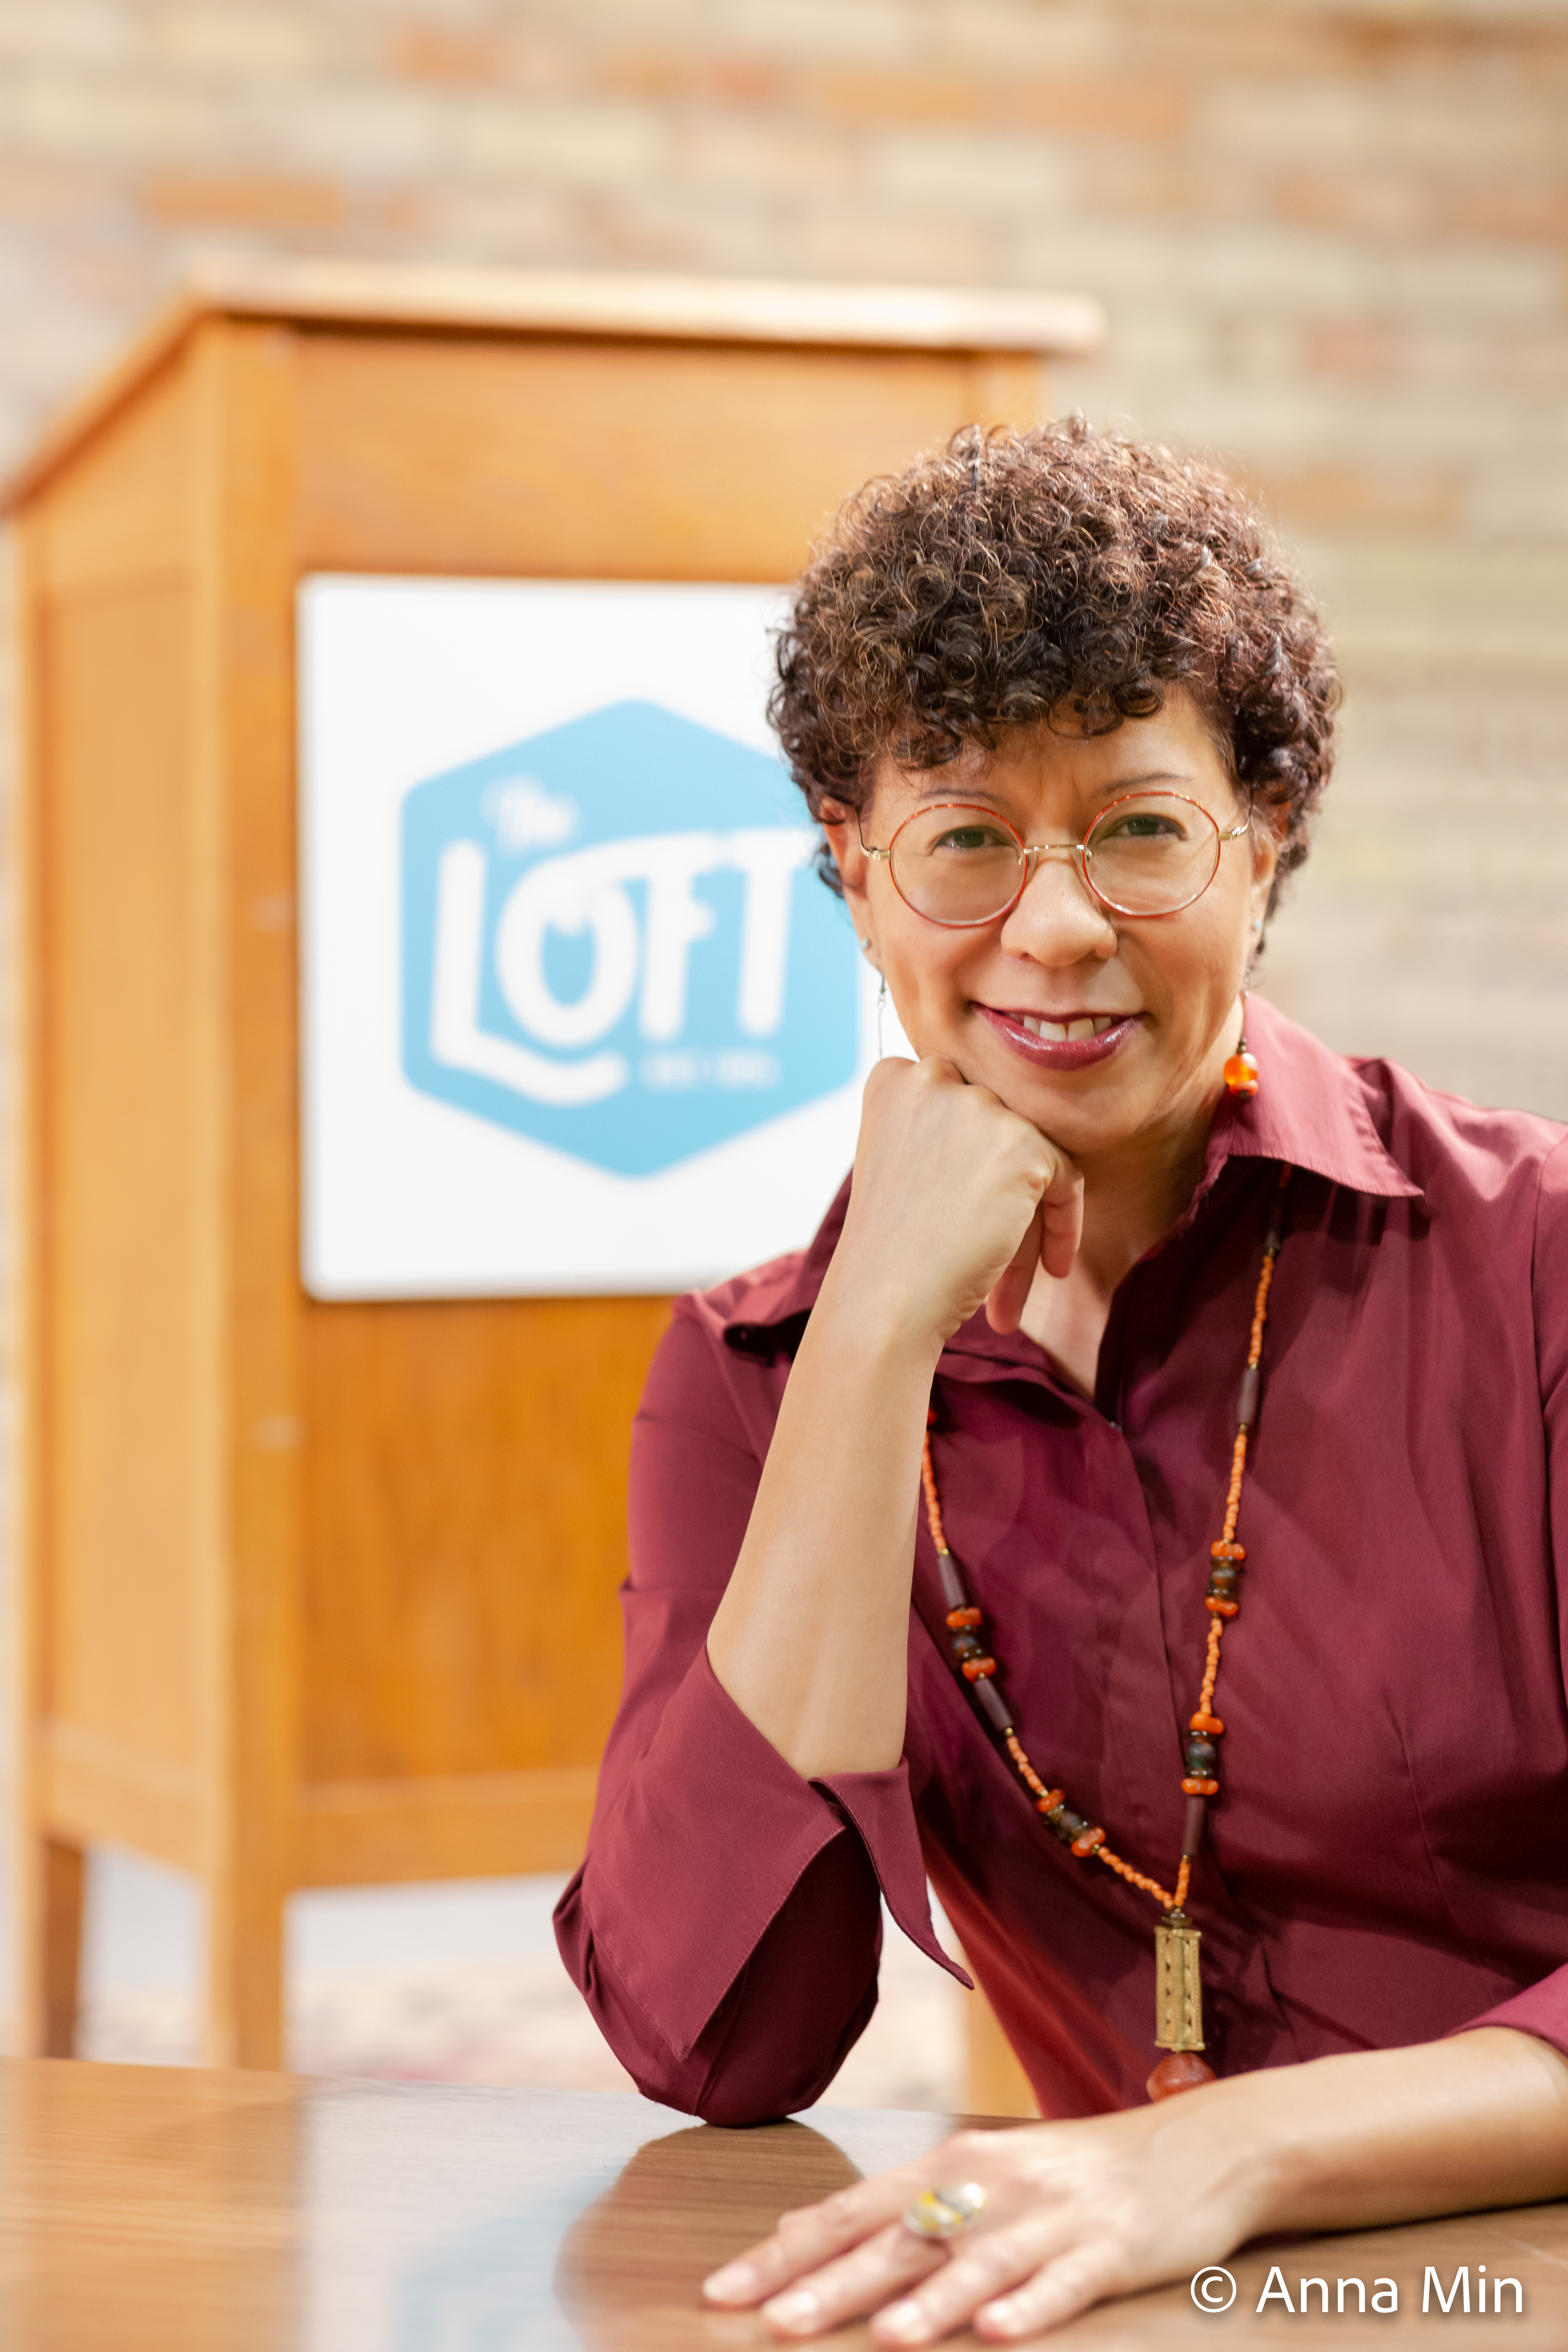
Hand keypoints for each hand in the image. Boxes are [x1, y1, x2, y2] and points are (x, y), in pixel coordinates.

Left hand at [702, 2095, 1261, 2343]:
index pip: (850, 2210)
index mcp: (952, 2164)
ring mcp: (1052, 2216)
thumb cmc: (1074, 2173)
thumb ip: (902, 2205)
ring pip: (976, 2262)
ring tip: (879, 2337)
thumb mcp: (981, 2175)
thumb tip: (806, 2230)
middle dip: (831, 2283)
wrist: (1195, 2147)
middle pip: (898, 2238)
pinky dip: (1028, 2307)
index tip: (725, 2290)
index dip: (786, 2251)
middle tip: (770, 2324)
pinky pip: (1062, 2284)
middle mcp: (992, 2184)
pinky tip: (997, 2333)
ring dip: (926, 2302)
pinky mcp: (1109, 2248)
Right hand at [824, 1056, 1083, 1353]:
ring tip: (1015, 1286)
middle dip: (1003, 1192)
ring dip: (1030, 1222)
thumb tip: (999, 1132)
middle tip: (995, 1249)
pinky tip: (1051, 1269)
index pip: (960, 1101)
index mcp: (894, 1080)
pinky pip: (1066, 1180)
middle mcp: (934, 1077)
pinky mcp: (1023, 1145)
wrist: (885, 1299)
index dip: (971, 1157)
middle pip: (998, 1130)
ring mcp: (980, 1108)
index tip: (966, 1205)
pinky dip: (1064, 1225)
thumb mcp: (898, 1163)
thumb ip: (942, 1130)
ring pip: (1032, 1156)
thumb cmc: (887, 1248)